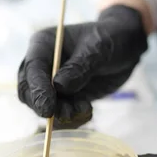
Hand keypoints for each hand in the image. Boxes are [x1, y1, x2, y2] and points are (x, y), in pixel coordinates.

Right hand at [18, 5, 147, 126]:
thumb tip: (59, 86)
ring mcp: (53, 83)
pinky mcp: (67, 97)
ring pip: (45, 107)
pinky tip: (88, 112)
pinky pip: (62, 115)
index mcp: (44, 45)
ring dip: (62, 115)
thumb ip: (80, 66)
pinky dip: (73, 118)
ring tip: (83, 110)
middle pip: (29, 91)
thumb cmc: (110, 38)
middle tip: (66, 113)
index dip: (37, 90)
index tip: (47, 108)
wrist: (126, 47)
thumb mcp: (99, 48)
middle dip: (44, 106)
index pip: (32, 69)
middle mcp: (44, 65)